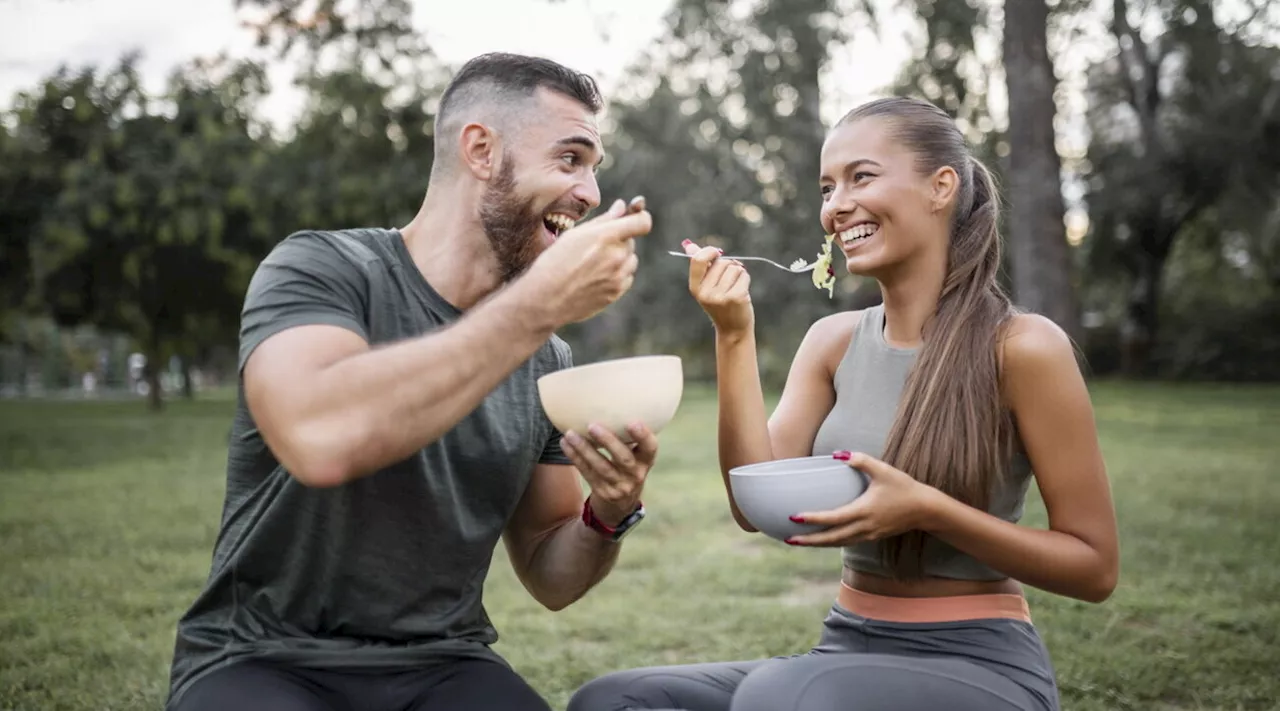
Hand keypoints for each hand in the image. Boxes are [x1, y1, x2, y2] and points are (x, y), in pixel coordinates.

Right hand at [522, 197, 652, 325]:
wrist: (545, 298)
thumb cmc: (555, 262)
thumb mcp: (575, 235)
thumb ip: (603, 220)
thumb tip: (621, 207)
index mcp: (605, 236)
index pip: (643, 222)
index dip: (640, 217)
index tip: (634, 218)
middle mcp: (616, 256)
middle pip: (631, 241)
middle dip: (619, 240)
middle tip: (595, 246)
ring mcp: (618, 277)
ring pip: (631, 260)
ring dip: (620, 258)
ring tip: (593, 264)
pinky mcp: (616, 292)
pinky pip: (626, 278)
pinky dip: (617, 275)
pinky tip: (595, 277)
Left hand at [560, 421, 657, 526]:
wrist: (621, 504)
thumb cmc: (628, 465)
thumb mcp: (636, 455)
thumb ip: (629, 436)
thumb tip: (613, 397)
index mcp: (646, 461)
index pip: (650, 448)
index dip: (643, 436)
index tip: (632, 421)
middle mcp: (636, 474)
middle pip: (623, 459)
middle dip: (608, 442)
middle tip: (593, 426)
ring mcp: (619, 486)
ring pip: (601, 467)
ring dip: (584, 449)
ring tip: (570, 434)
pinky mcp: (603, 492)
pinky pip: (587, 473)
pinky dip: (575, 457)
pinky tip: (566, 444)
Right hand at [682, 240, 753, 334]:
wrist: (732, 329)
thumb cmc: (720, 304)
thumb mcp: (707, 286)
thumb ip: (700, 265)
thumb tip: (689, 245)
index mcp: (695, 288)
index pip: (698, 260)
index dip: (709, 251)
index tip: (717, 253)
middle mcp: (706, 293)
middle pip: (721, 262)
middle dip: (729, 266)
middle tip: (728, 282)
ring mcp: (721, 296)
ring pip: (734, 268)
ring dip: (738, 274)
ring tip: (735, 287)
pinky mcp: (736, 297)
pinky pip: (743, 275)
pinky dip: (745, 280)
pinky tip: (742, 292)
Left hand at [786, 451, 937, 545]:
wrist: (925, 510)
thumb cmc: (904, 488)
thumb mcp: (883, 470)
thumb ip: (861, 460)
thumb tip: (839, 454)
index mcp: (864, 511)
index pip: (833, 518)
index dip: (813, 519)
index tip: (794, 516)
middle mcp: (864, 527)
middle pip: (831, 538)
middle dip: (809, 541)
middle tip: (788, 540)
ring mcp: (868, 535)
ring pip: (838, 543)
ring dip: (818, 544)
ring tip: (799, 542)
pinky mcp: (872, 536)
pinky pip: (847, 542)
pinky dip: (832, 542)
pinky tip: (821, 539)